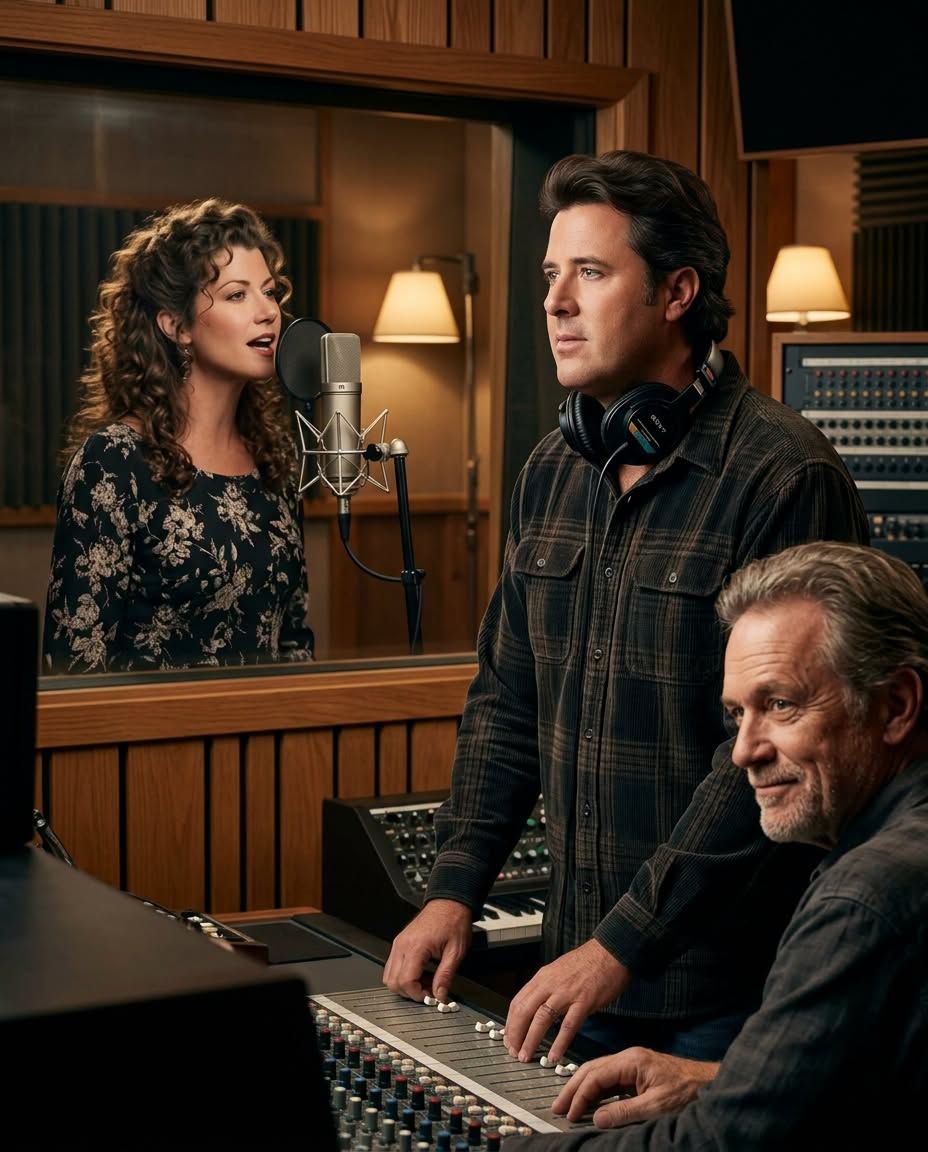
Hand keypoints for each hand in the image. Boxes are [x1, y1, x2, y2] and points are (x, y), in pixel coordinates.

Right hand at [382, 899, 472, 1003]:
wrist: (449, 903)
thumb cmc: (453, 921)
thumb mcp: (456, 951)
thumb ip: (446, 976)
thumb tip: (440, 995)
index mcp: (416, 947)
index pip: (406, 981)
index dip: (417, 994)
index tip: (430, 997)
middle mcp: (402, 945)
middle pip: (393, 982)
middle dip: (410, 992)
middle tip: (429, 991)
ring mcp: (399, 944)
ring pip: (389, 976)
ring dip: (406, 985)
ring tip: (426, 981)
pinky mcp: (400, 943)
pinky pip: (393, 966)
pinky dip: (404, 975)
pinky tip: (422, 972)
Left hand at [504, 939, 630, 1063]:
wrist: (610, 951)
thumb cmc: (587, 961)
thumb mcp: (558, 970)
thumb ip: (546, 987)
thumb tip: (536, 1006)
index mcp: (543, 977)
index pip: (518, 1002)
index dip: (510, 1023)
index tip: (509, 1038)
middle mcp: (550, 984)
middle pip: (524, 1011)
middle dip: (515, 1034)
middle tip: (514, 1051)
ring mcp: (566, 993)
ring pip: (541, 1019)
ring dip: (531, 1040)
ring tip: (527, 1056)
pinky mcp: (584, 1002)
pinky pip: (568, 1026)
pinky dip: (559, 1043)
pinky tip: (555, 1055)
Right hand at [551, 1046, 718, 1126]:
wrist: (708, 1084)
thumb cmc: (688, 1091)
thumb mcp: (656, 1106)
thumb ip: (624, 1112)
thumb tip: (597, 1118)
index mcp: (631, 1061)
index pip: (596, 1075)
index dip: (580, 1095)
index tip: (569, 1112)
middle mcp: (628, 1059)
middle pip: (592, 1070)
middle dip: (573, 1089)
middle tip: (558, 1108)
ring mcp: (632, 1065)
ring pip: (598, 1074)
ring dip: (582, 1090)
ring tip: (568, 1107)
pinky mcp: (637, 1074)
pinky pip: (610, 1081)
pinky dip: (596, 1093)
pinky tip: (589, 1104)